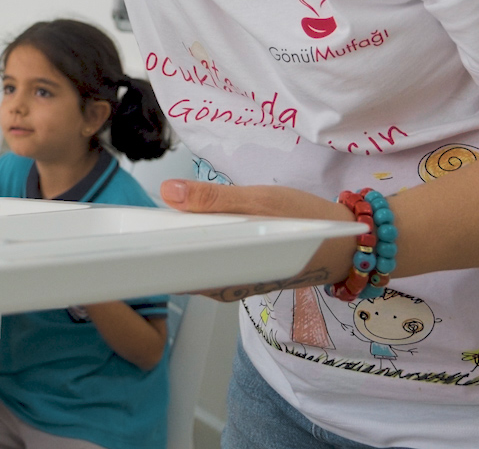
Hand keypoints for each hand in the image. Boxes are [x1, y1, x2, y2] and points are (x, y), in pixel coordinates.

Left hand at [160, 180, 358, 301]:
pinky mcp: (239, 275)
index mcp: (229, 275)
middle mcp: (227, 287)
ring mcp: (232, 283)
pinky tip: (192, 226)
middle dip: (161, 245)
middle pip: (180, 268)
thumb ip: (213, 198)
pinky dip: (199, 244)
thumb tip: (169, 192)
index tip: (133, 233)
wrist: (345, 243)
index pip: (174, 271)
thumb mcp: (260, 201)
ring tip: (164, 220)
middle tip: (147, 219)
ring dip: (179, 243)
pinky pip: (208, 261)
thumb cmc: (305, 221)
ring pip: (193, 264)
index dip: (150, 253)